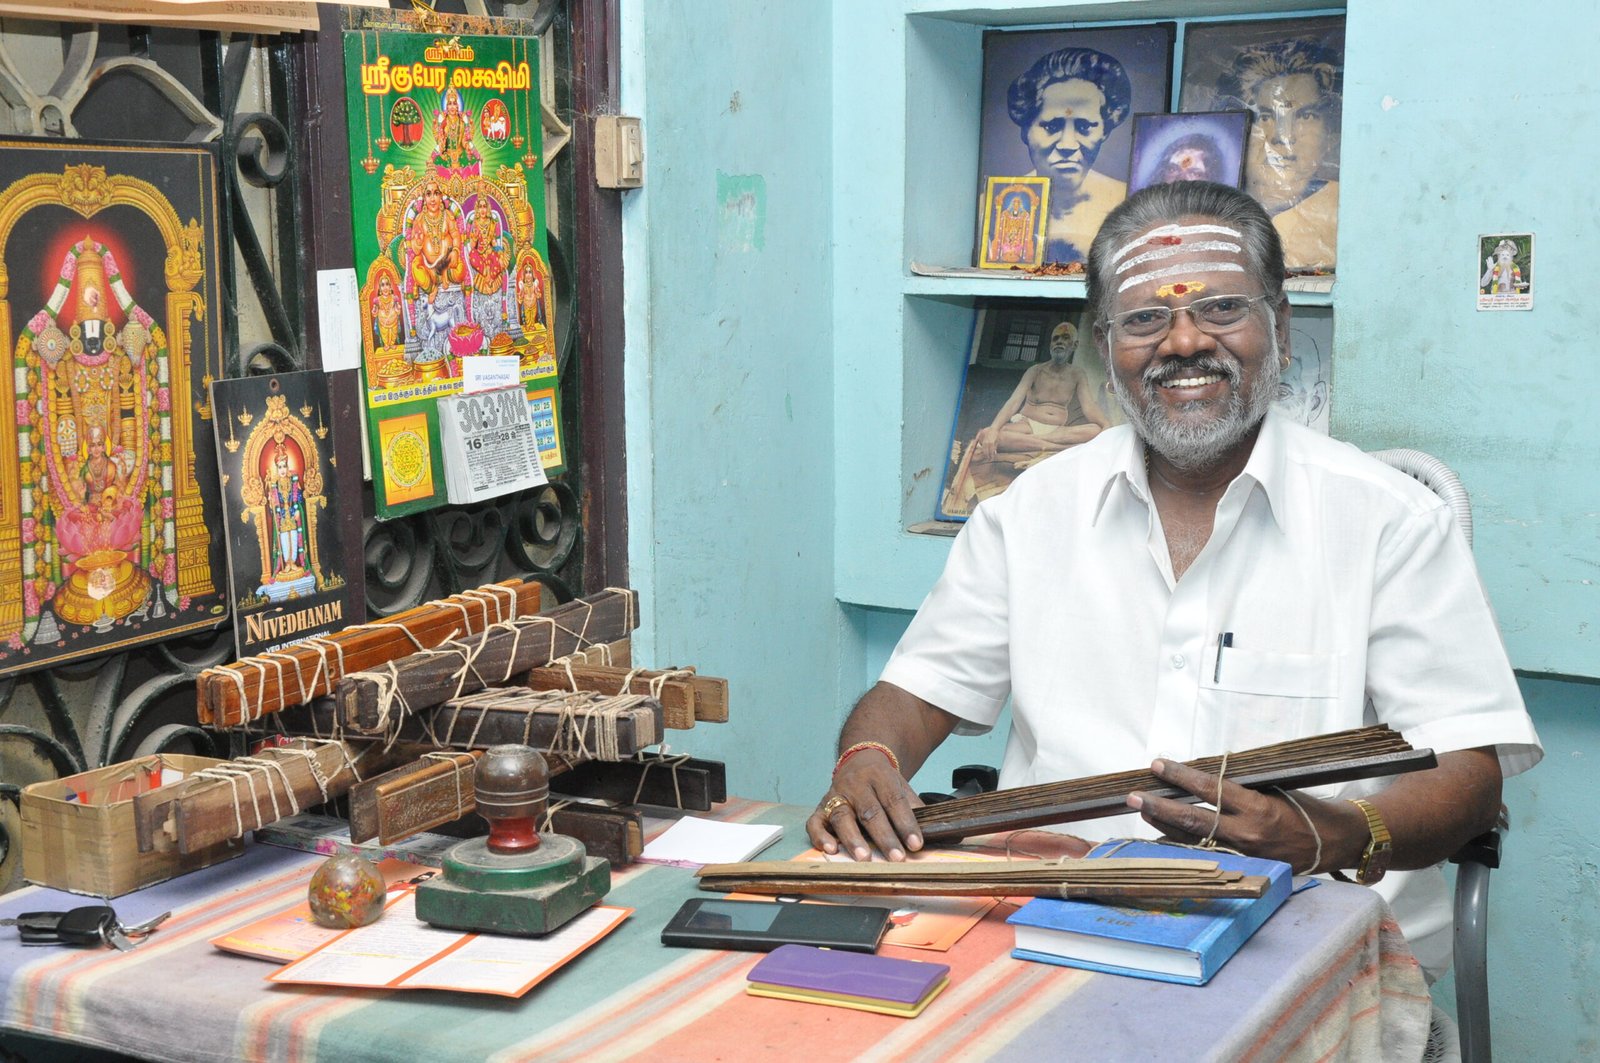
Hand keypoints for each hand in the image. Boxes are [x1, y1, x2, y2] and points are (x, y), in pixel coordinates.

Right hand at [806, 750, 923, 861]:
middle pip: (870, 811)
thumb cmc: (883, 782)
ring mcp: (836, 795)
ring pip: (842, 816)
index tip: (916, 844)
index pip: (894, 801)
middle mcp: (856, 784)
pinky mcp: (820, 807)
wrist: (859, 759)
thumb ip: (914, 807)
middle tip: (896, 858)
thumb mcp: (901, 786)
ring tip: (864, 858)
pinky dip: (820, 836)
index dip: (905, 823)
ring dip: (853, 839)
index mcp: (880, 776)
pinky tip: (830, 849)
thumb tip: (937, 831)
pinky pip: (815, 822)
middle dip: (884, 837)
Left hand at [1126, 758, 1358, 874]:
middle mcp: (1248, 835)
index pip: (1210, 790)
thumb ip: (1239, 788)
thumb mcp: (1273, 788)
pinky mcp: (1245, 868)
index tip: (1158, 764)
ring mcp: (1245, 855)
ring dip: (1164, 828)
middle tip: (1133, 796)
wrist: (1335, 840)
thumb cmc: (1304, 808)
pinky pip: (1207, 856)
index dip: (1181, 777)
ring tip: (1142, 811)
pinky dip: (1184, 847)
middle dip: (1159, 807)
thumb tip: (1202, 780)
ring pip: (1194, 843)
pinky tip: (1164, 838)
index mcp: (1257, 808)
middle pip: (1192, 821)